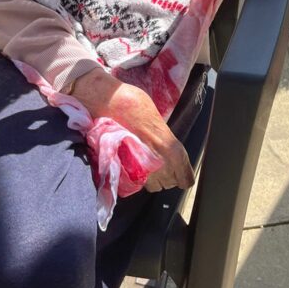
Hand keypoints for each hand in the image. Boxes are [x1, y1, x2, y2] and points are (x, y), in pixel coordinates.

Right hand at [71, 69, 194, 192]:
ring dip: (152, 178)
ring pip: (154, 186)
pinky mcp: (122, 171)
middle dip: (167, 174)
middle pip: (170, 181)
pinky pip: (136, 183)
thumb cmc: (130, 102)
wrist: (104, 101)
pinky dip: (137, 177)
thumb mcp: (155, 116)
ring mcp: (138, 170)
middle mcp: (156, 163)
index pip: (184, 174)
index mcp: (168, 147)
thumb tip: (167, 147)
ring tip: (145, 161)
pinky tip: (133, 164)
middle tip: (159, 159)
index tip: (184, 176)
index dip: (185, 176)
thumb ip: (165, 137)